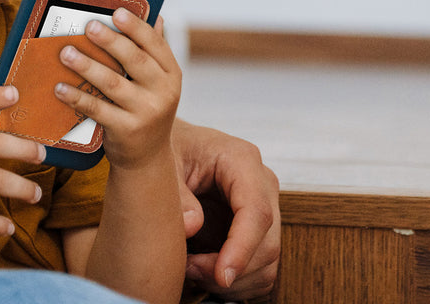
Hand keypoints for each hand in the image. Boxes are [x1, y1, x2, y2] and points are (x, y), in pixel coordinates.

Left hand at [52, 10, 181, 170]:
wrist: (148, 156)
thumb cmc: (146, 105)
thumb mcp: (156, 80)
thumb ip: (151, 49)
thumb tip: (151, 13)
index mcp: (171, 73)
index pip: (155, 44)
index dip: (136, 27)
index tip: (116, 12)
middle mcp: (163, 92)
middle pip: (134, 60)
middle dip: (110, 41)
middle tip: (88, 26)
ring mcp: (146, 113)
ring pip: (113, 84)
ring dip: (87, 66)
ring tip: (66, 52)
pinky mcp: (126, 130)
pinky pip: (97, 109)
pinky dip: (77, 97)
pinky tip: (60, 87)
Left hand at [173, 119, 280, 298]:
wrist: (168, 146)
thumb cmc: (168, 147)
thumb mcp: (163, 160)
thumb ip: (176, 192)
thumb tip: (191, 227)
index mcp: (242, 159)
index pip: (257, 212)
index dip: (243, 248)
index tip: (221, 276)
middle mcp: (261, 185)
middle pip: (266, 244)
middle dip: (230, 269)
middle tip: (189, 269)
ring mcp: (264, 209)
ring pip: (266, 264)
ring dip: (231, 280)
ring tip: (190, 269)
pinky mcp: (259, 231)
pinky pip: (260, 271)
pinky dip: (235, 283)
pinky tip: (203, 272)